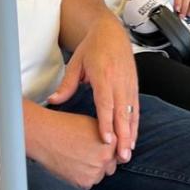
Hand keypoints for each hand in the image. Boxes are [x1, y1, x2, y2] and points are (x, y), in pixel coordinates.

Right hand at [27, 108, 118, 189]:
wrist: (44, 135)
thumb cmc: (64, 127)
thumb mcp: (92, 124)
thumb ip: (107, 136)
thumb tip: (113, 145)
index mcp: (111, 142)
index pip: (119, 153)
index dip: (108, 152)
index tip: (99, 150)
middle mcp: (106, 157)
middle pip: (110, 166)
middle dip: (100, 162)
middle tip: (85, 154)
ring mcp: (96, 171)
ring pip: (98, 176)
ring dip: (91, 171)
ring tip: (76, 158)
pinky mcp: (84, 182)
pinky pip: (87, 184)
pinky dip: (80, 177)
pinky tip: (71, 165)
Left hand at [47, 14, 138, 160]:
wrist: (111, 33)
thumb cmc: (92, 48)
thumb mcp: (76, 63)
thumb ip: (67, 85)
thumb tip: (53, 101)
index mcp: (103, 75)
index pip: (106, 103)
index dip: (107, 123)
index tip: (107, 140)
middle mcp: (119, 81)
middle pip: (122, 113)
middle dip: (123, 136)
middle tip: (121, 156)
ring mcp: (129, 84)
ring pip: (132, 114)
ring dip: (131, 135)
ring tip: (128, 154)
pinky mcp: (134, 87)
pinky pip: (136, 110)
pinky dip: (135, 126)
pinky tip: (133, 139)